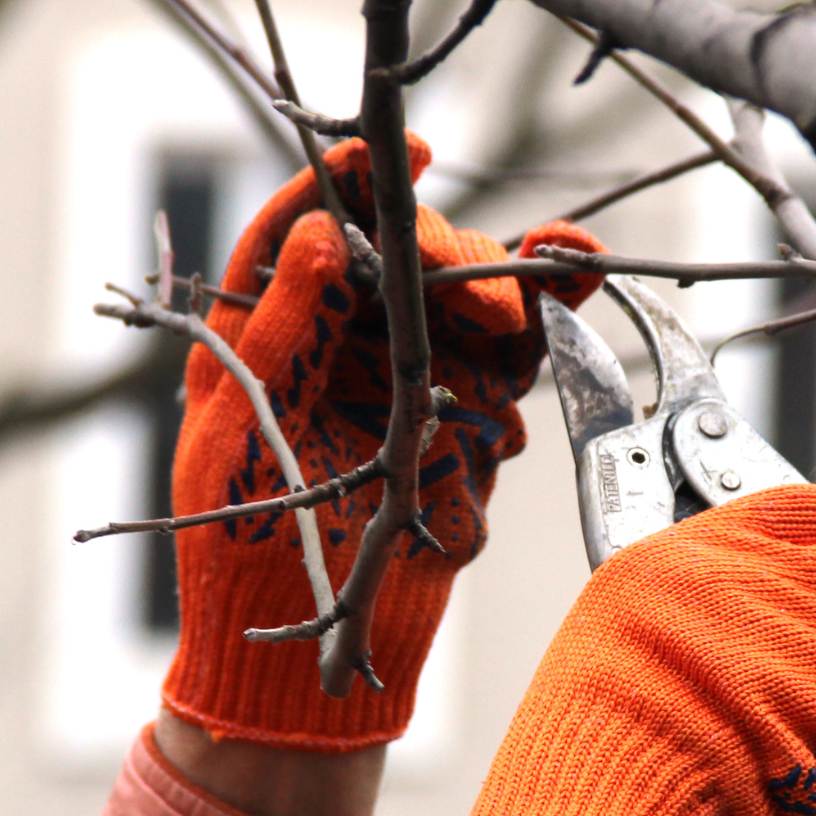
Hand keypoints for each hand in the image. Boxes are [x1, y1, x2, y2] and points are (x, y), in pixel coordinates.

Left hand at [162, 133, 605, 753]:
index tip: (400, 149)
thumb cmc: (243, 556)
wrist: (317, 665)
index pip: (311, 230)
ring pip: (474, 294)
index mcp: (272, 336)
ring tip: (561, 269)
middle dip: (454, 260)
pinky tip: (576, 283)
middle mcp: (349, 344)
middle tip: (488, 309)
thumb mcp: (238, 441)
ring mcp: (417, 377)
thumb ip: (281, 337)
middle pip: (408, 258)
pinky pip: (518, 356)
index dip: (351, 178)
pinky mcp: (473, 418)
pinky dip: (554, 317)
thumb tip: (327, 234)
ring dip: (519, 276)